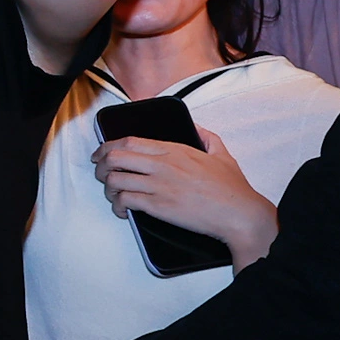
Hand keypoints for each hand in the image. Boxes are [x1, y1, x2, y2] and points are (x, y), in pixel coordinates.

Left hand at [93, 127, 277, 267]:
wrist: (239, 214)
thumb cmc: (232, 188)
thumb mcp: (221, 154)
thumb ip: (207, 136)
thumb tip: (196, 126)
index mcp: (174, 150)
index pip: (129, 141)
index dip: (108, 146)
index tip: (101, 152)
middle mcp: (162, 164)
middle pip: (115, 157)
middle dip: (100, 165)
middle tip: (100, 172)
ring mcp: (158, 185)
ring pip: (115, 180)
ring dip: (107, 188)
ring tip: (112, 193)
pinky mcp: (158, 206)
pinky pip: (125, 201)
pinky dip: (117, 206)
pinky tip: (122, 210)